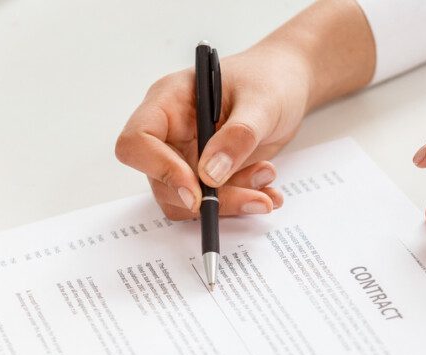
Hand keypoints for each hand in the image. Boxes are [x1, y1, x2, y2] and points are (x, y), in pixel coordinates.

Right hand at [115, 43, 309, 219]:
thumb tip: (209, 174)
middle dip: (208, 197)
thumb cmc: (270, 78)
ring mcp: (186, 156)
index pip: (137, 142)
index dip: (159, 169)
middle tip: (254, 197)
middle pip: (162, 182)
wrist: (289, 86)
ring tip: (266, 179)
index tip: (196, 190)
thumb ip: (238, 136)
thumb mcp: (262, 102)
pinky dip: (239, 204)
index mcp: (169, 102)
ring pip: (186, 200)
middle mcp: (170, 132)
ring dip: (228, 202)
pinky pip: (210, 203)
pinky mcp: (205, 176)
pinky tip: (266, 191)